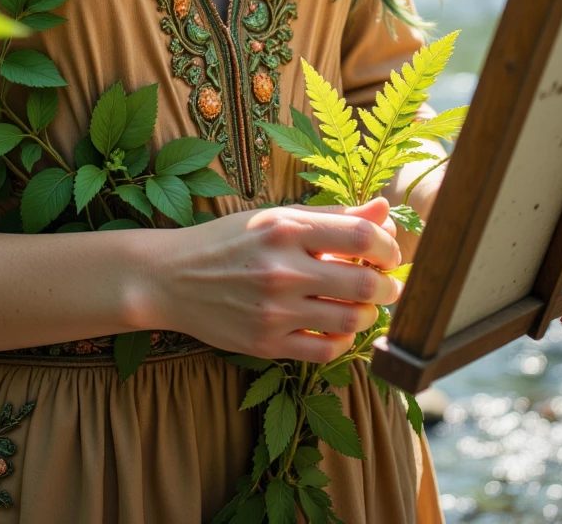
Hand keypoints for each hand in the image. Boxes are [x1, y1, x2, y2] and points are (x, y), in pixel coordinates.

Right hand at [151, 195, 402, 363]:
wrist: (171, 277)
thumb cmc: (228, 241)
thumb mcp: (275, 217)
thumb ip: (332, 215)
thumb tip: (383, 208)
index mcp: (285, 228)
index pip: (361, 236)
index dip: (388, 247)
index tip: (390, 254)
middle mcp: (282, 268)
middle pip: (364, 283)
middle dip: (387, 287)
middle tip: (387, 285)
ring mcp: (274, 310)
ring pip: (350, 320)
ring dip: (368, 315)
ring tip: (363, 306)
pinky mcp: (266, 343)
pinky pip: (325, 351)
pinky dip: (343, 342)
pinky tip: (338, 329)